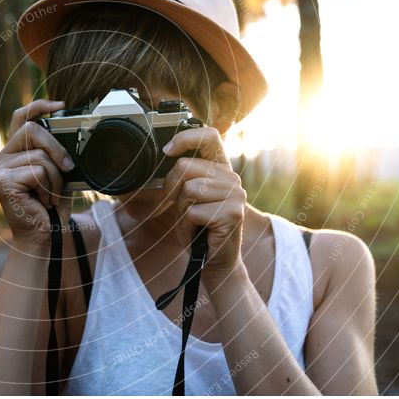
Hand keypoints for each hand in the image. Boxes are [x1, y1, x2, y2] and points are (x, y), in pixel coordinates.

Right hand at [0, 99, 75, 252]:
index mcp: (14, 152)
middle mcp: (1, 158)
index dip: (39, 106)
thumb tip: (73, 134)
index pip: (21, 118)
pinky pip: (38, 171)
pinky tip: (43, 202)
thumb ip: (56, 154)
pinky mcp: (2, 181)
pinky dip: (49, 187)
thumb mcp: (57, 174)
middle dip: (57, 148)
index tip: (60, 105)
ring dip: (55, 178)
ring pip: (40, 155)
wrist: (43, 236)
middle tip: (69, 168)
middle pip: (33, 131)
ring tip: (50, 196)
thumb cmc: (51, 207)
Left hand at [162, 126, 245, 276]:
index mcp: (221, 169)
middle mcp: (232, 178)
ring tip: (194, 222)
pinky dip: (187, 226)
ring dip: (182, 211)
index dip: (185, 138)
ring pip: (188, 190)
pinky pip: (193, 212)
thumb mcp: (187, 197)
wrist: (215, 262)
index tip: (167, 151)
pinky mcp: (232, 213)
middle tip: (183, 209)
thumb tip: (163, 153)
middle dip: (173, 190)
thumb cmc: (198, 229)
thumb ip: (181, 176)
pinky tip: (199, 233)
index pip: (209, 136)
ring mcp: (235, 195)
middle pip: (185, 167)